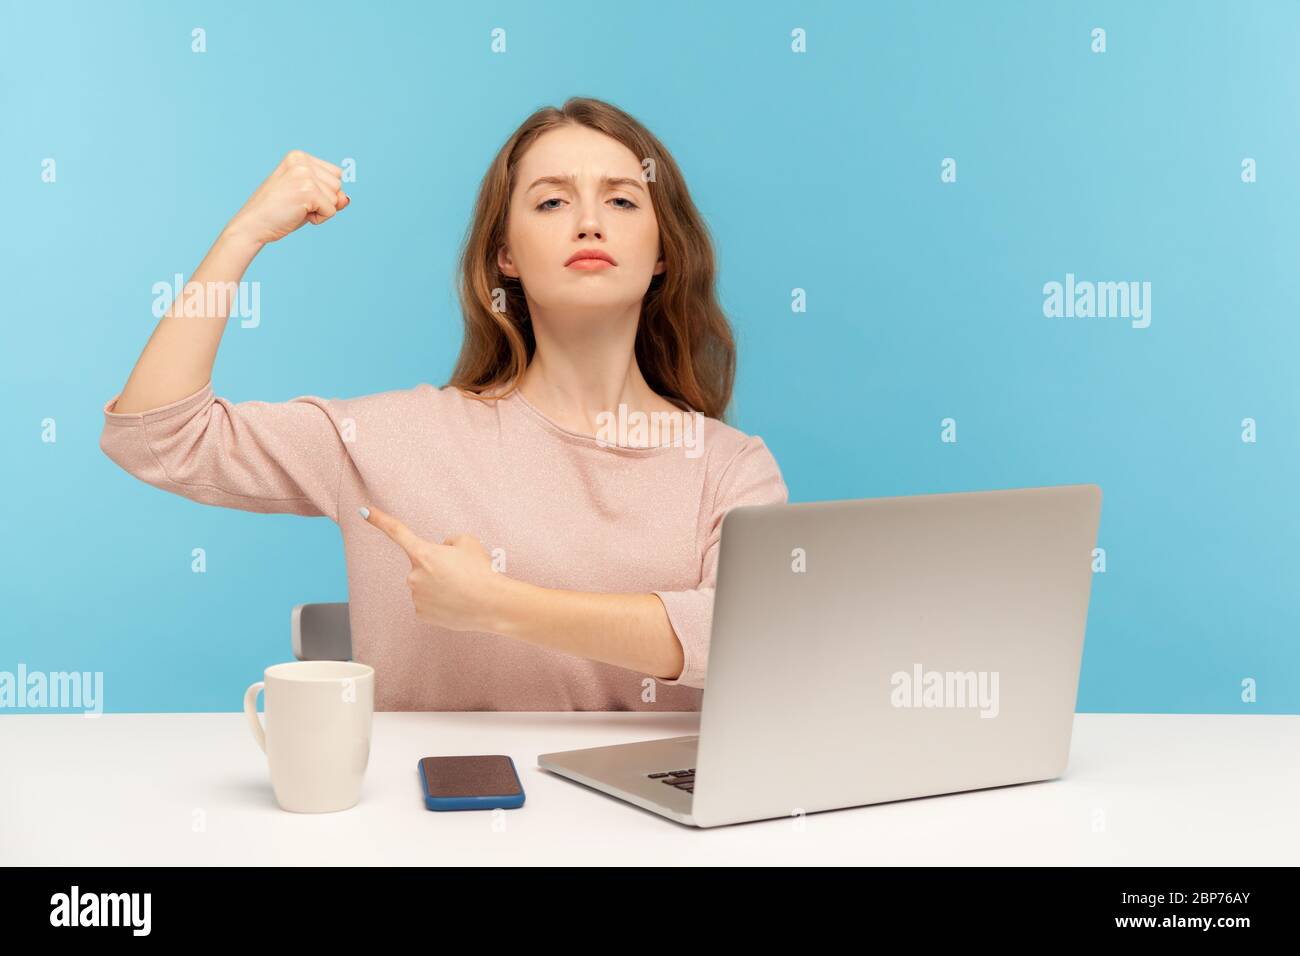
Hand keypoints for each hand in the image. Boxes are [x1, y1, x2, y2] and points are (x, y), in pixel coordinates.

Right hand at [222, 150, 349, 246]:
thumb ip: (329, 195)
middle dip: (323, 201)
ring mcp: (305, 174)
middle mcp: (302, 161)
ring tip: (296, 209)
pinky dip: (319, 219)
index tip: (299, 196)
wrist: (253, 224)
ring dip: (321, 210)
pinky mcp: (308, 190)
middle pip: (338, 184)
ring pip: (336, 198)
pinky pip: (331, 211)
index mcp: (298, 156)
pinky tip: (298, 215)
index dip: (323, 192)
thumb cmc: (278, 212)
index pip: (335, 174)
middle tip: (296, 204)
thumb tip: (346, 198)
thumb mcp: (307, 199)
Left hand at [361, 505, 509, 632]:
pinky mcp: (422, 614)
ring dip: (439, 585)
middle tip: (461, 573)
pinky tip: (456, 602)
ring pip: (425, 585)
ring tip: (462, 589)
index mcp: (423, 553)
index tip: (364, 511)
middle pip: (422, 565)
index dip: (379, 519)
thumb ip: (448, 542)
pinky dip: (440, 602)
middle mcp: (414, 575)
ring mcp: (416, 596)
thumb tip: (441, 551)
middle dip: (437, 567)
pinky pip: (428, 603)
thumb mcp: (468, 542)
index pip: (397, 531)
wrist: (492, 603)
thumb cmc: (481, 570)